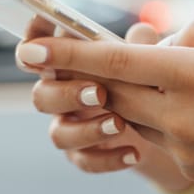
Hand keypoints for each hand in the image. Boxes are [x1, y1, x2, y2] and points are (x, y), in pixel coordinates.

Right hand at [16, 17, 158, 172]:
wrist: (159, 128)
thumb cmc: (142, 82)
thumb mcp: (144, 62)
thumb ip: (139, 47)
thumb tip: (143, 33)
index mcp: (67, 65)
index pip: (37, 52)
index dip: (33, 43)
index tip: (41, 42)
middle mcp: (61, 95)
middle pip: (42, 96)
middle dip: (67, 94)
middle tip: (100, 93)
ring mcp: (70, 127)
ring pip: (59, 134)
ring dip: (87, 130)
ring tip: (120, 124)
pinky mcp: (83, 154)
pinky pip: (84, 161)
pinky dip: (108, 158)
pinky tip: (134, 153)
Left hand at [17, 18, 193, 193]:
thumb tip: (158, 42)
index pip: (117, 61)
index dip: (70, 54)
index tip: (32, 50)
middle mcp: (181, 114)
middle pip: (113, 91)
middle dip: (91, 76)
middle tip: (83, 63)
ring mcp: (183, 146)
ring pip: (133, 115)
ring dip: (134, 96)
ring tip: (170, 84)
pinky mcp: (188, 167)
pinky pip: (158, 137)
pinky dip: (161, 119)